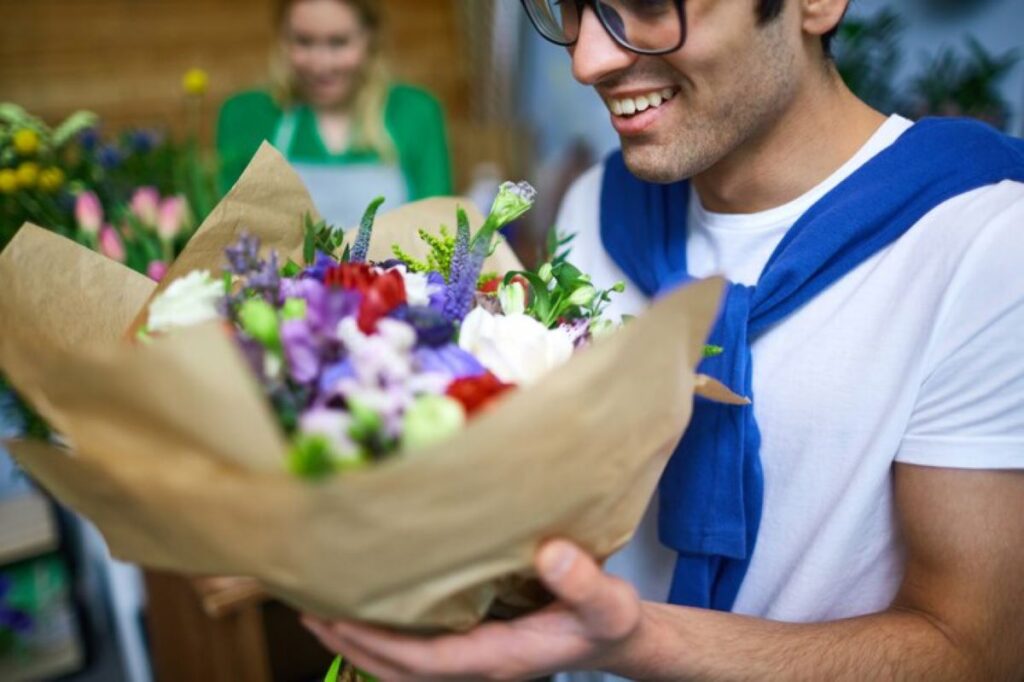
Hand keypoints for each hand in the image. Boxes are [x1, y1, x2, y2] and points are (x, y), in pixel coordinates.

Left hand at [302, 540, 644, 680]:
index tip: (337, 616)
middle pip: (396, 671)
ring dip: (358, 643)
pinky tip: (366, 609)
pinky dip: (382, 637)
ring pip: (400, 666)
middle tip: (307, 610)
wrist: (613, 637)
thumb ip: (584, 581)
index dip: (375, 642)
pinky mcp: (472, 647)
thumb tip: (548, 553)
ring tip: (321, 610)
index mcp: (498, 660)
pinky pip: (414, 652)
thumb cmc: (608, 622)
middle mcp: (476, 668)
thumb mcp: (610, 603)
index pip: (421, 661)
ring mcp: (472, 661)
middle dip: (349, 645)